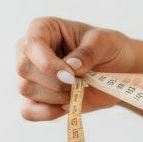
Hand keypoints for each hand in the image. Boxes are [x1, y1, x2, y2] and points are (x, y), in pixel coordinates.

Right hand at [15, 17, 136, 120]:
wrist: (118, 70)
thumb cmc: (109, 49)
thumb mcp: (105, 43)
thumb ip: (88, 52)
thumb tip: (71, 66)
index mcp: (44, 29)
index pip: (31, 44)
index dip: (48, 64)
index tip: (71, 75)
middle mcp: (31, 50)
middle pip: (24, 69)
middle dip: (53, 82)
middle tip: (78, 83)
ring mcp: (32, 75)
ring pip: (26, 89)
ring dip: (55, 96)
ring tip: (77, 91)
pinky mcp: (37, 97)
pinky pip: (28, 111)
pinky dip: (46, 113)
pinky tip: (66, 107)